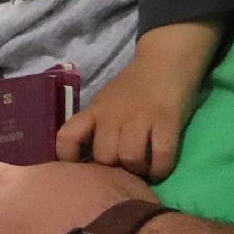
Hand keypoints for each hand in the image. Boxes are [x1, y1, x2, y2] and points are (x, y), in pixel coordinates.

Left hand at [57, 63, 193, 180]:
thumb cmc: (133, 86)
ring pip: (130, 159)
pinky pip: (161, 157)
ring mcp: (140, 119)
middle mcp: (112, 116)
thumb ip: (94, 126)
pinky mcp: (167, 122)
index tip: (80, 168)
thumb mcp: (104, 102)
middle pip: (104, 157)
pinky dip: (160, 169)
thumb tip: (85, 158)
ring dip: (138, 171)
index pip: (67, 137)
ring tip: (142, 170)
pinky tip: (159, 170)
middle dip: (113, 170)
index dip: (68, 157)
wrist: (165, 63)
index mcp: (93, 111)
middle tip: (122, 171)